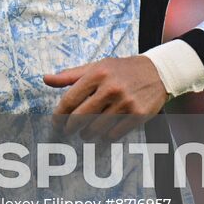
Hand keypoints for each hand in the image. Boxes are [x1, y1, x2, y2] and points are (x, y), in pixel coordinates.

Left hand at [43, 56, 168, 140]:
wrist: (157, 72)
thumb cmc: (121, 69)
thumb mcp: (96, 66)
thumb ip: (70, 75)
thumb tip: (46, 79)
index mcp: (97, 74)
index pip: (70, 99)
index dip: (59, 114)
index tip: (55, 121)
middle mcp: (110, 88)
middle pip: (80, 117)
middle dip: (70, 127)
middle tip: (67, 130)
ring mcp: (125, 102)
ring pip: (96, 128)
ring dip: (87, 134)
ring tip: (85, 132)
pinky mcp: (138, 114)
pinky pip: (114, 134)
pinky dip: (105, 137)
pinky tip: (103, 133)